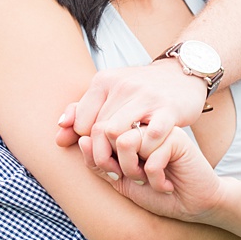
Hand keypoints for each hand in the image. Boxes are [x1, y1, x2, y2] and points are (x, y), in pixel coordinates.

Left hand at [56, 60, 209, 181]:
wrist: (182, 74)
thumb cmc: (141, 91)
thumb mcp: (110, 93)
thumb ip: (82, 112)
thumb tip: (58, 135)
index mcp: (105, 81)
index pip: (81, 121)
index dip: (87, 142)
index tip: (100, 150)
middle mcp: (123, 86)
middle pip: (99, 130)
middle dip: (105, 153)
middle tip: (114, 165)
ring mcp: (147, 97)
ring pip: (118, 134)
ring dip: (122, 155)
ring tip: (129, 162)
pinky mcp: (169, 110)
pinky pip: (149, 137)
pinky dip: (145, 152)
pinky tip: (148, 155)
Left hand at [107, 127, 225, 213]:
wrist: (192, 206)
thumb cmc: (156, 193)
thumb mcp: (120, 181)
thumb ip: (99, 163)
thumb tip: (82, 140)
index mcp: (126, 130)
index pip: (96, 131)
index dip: (98, 158)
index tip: (117, 176)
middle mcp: (140, 125)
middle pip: (107, 133)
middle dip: (115, 165)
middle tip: (134, 178)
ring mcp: (158, 129)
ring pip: (126, 142)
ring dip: (134, 171)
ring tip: (149, 180)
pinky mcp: (176, 137)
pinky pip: (151, 156)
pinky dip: (156, 179)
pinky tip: (167, 184)